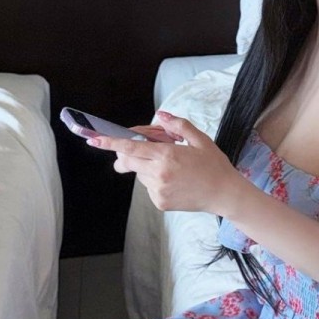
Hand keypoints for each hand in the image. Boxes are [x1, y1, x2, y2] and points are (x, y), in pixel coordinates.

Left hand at [87, 113, 220, 214]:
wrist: (224, 194)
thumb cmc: (214, 165)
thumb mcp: (200, 139)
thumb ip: (177, 125)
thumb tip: (161, 116)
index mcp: (167, 155)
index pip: (131, 148)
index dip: (110, 143)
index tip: (94, 140)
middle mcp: (159, 174)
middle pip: (128, 162)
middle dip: (125, 155)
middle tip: (133, 150)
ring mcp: (158, 190)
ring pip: (139, 174)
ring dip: (145, 167)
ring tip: (170, 166)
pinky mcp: (160, 202)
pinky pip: (148, 187)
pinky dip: (154, 180)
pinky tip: (173, 180)